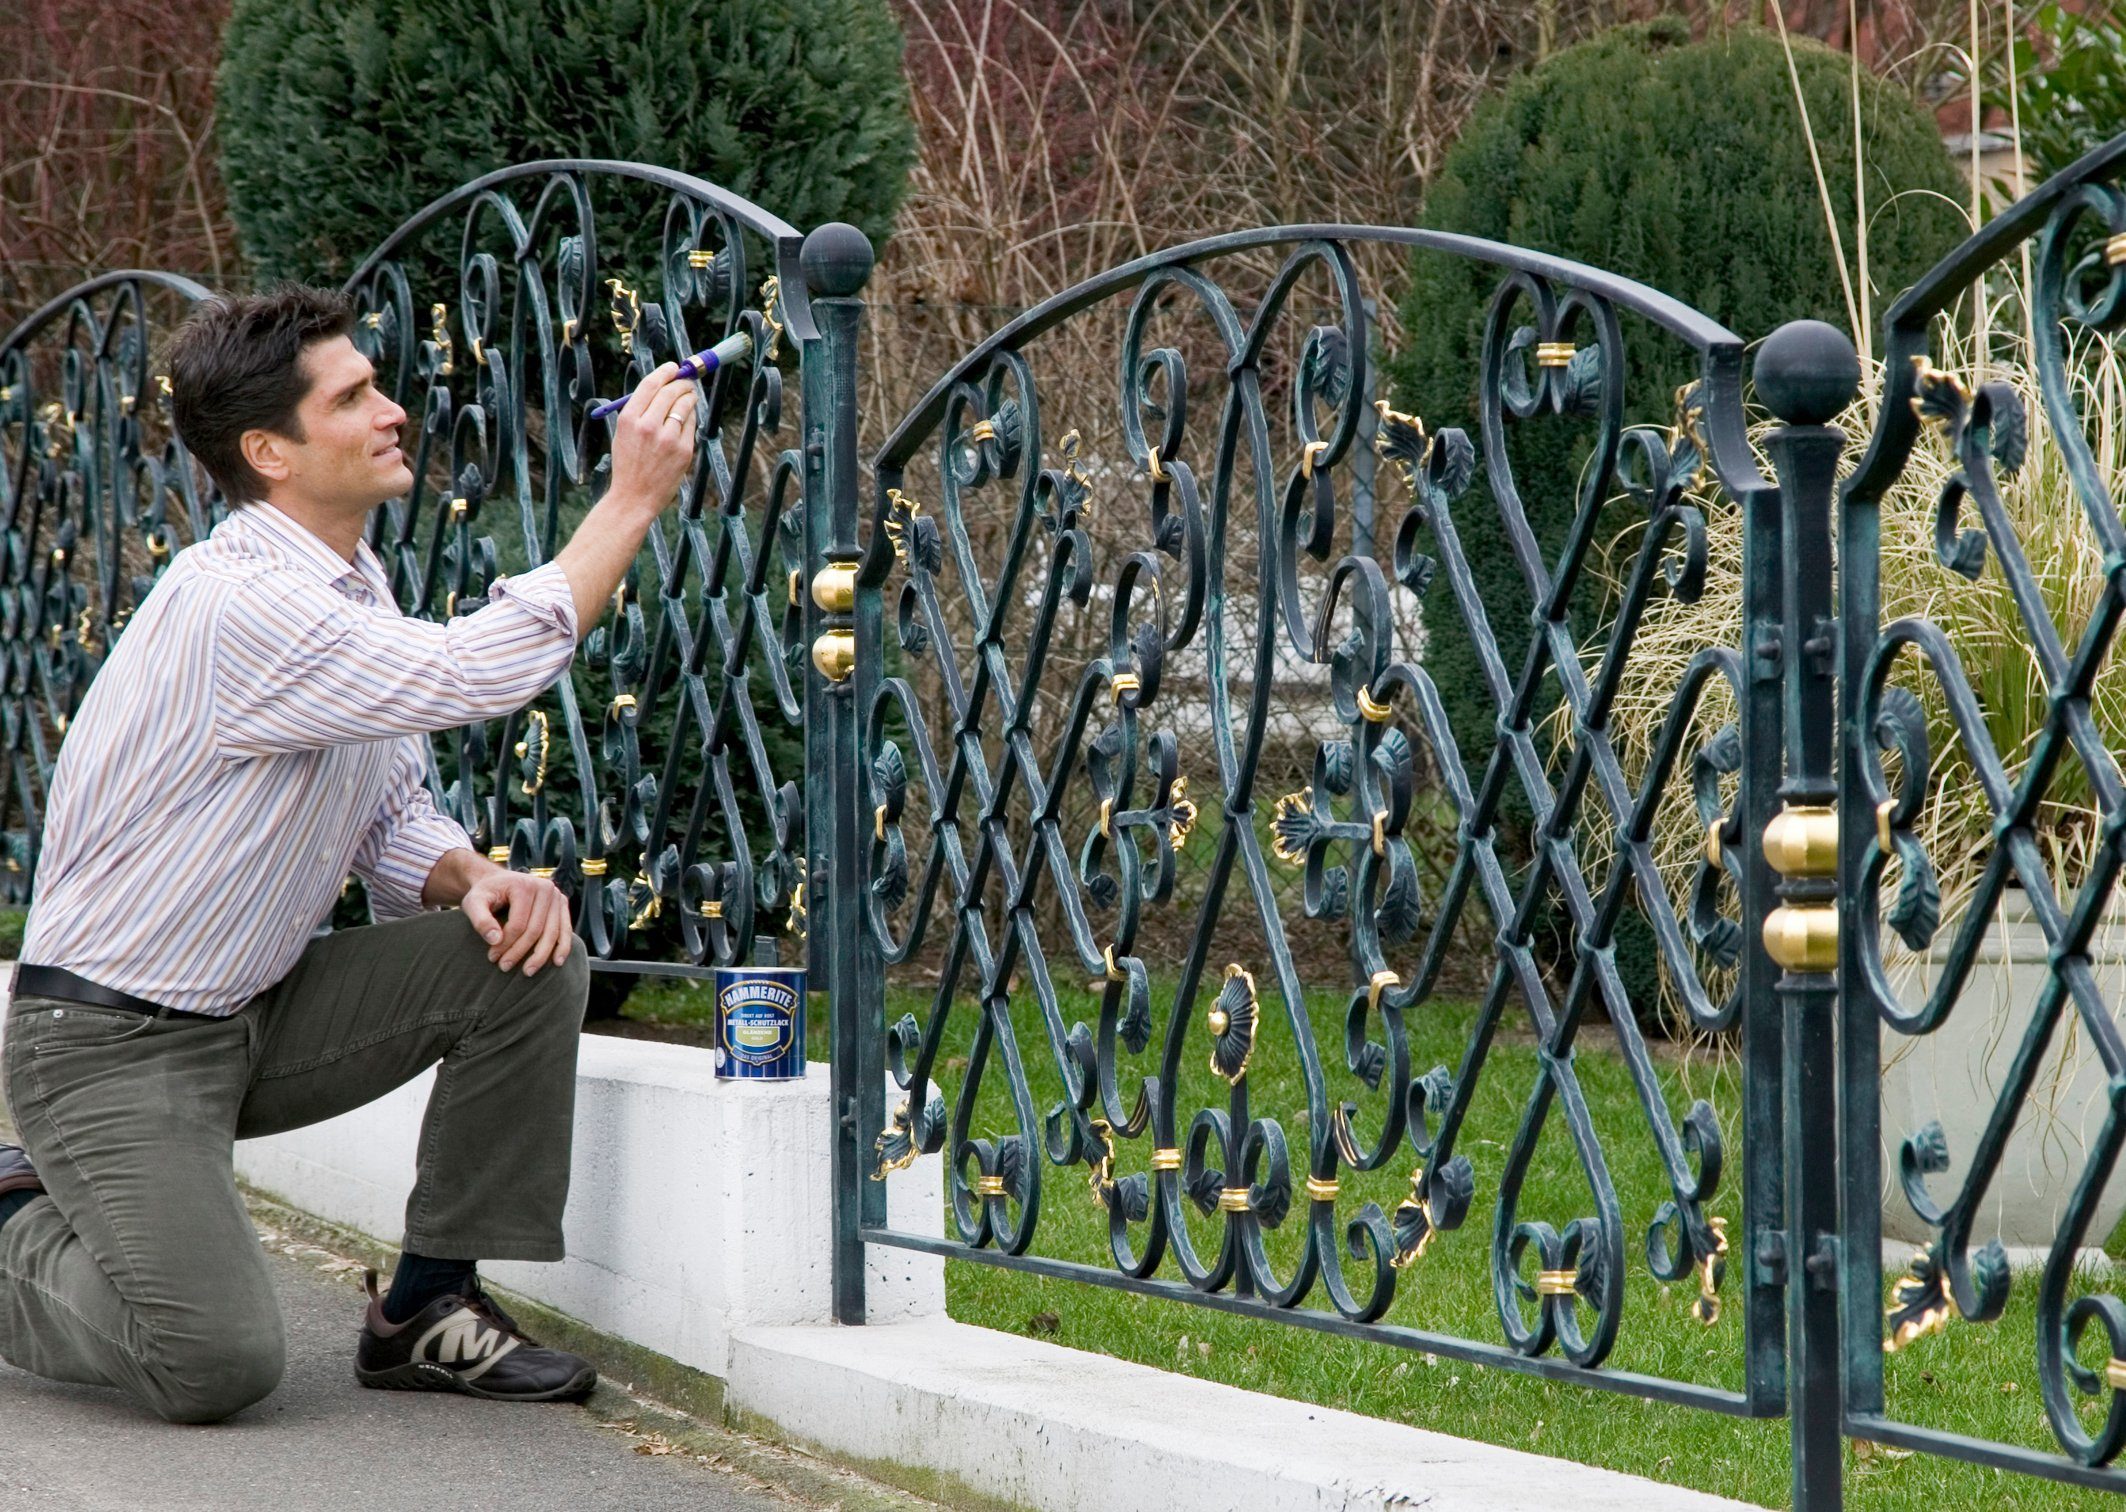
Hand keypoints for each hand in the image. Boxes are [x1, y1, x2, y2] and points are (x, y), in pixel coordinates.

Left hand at [460, 869, 573, 975]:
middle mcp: (545, 888)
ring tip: (528, 971)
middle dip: (521, 952)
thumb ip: (480, 919)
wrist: (498, 881)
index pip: (518, 923)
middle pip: (536, 929)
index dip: (505, 944)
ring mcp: (557, 896)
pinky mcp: (562, 904)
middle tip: (505, 967)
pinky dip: (562, 946)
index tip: (492, 958)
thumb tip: (495, 940)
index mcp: (525, 886)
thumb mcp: (473, 902)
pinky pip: (565, 929)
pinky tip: (557, 961)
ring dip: (541, 955)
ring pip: (552, 932)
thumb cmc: (485, 893)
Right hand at [605, 362, 698, 514]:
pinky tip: (688, 418)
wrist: (634, 497)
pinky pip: (692, 425)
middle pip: (671, 392)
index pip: (651, 385)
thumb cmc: (628, 464)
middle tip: (687, 381)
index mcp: (629, 419)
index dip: (665, 372)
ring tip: (690, 396)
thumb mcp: (623, 433)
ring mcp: (668, 439)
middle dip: (682, 382)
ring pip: (685, 406)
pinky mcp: (683, 451)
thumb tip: (661, 387)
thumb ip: (639, 411)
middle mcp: (648, 426)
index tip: (673, 367)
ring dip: (690, 397)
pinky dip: (692, 417)